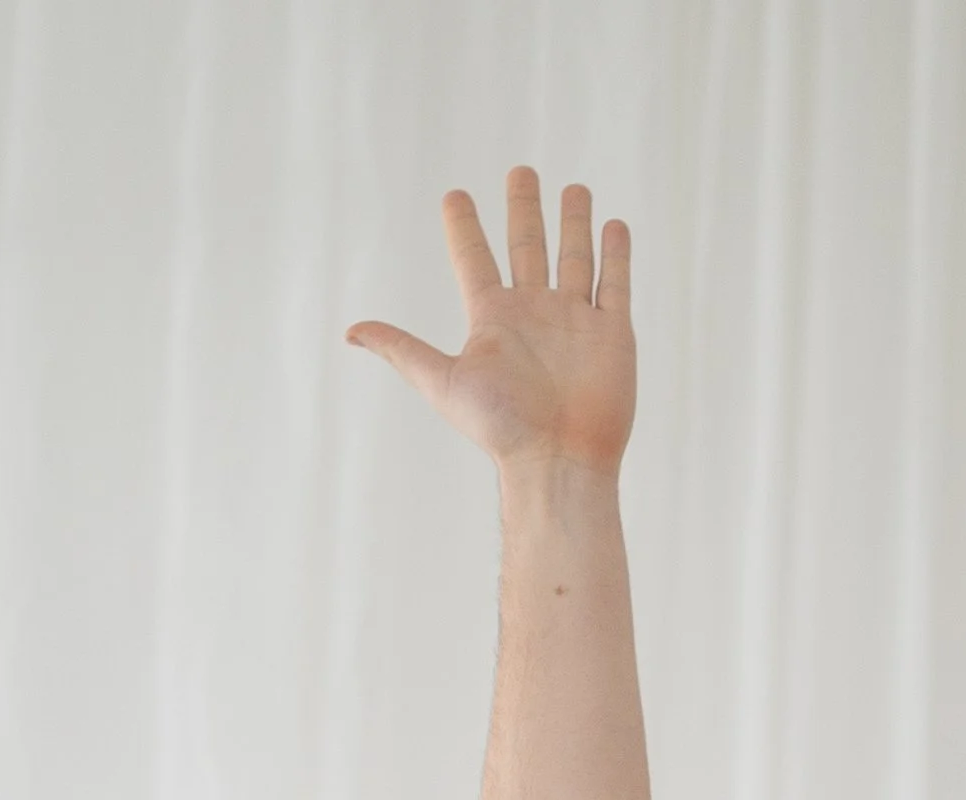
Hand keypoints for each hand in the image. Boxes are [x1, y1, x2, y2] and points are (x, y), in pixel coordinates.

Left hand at [349, 169, 633, 473]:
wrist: (558, 460)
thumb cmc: (501, 427)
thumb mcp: (442, 382)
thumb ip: (402, 350)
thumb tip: (350, 332)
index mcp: (494, 318)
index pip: (475, 258)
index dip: (464, 227)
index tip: (454, 196)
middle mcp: (534, 313)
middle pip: (528, 246)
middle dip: (525, 209)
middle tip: (521, 172)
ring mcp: (575, 321)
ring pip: (575, 257)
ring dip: (574, 222)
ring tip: (574, 188)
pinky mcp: (612, 334)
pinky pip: (614, 284)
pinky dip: (616, 254)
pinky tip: (613, 225)